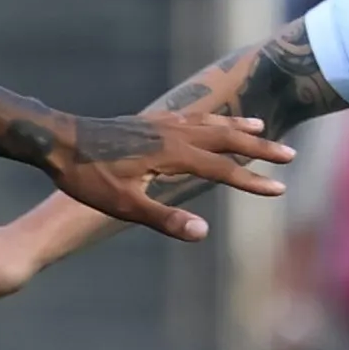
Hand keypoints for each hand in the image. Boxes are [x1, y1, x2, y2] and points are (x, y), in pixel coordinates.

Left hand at [43, 112, 289, 240]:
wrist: (58, 141)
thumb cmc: (88, 177)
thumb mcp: (124, 206)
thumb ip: (165, 219)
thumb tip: (203, 232)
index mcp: (172, 155)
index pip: (223, 169)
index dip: (253, 182)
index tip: (280, 189)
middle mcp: (173, 134)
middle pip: (227, 139)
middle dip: (260, 148)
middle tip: (290, 155)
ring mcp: (161, 124)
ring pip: (210, 123)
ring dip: (238, 128)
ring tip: (261, 128)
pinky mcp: (149, 122)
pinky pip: (191, 117)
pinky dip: (211, 119)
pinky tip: (211, 121)